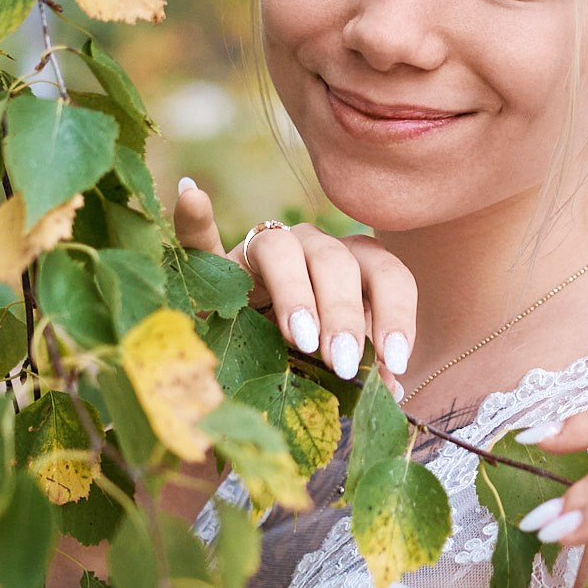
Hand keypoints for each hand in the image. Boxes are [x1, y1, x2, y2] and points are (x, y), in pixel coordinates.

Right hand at [173, 178, 416, 383]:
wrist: (251, 352)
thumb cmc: (307, 356)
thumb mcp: (338, 363)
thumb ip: (363, 370)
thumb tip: (393, 391)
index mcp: (355, 269)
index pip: (386, 276)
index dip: (396, 315)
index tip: (393, 361)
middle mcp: (314, 249)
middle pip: (338, 263)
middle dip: (344, 315)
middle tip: (341, 363)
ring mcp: (264, 249)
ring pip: (284, 249)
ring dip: (295, 293)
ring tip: (298, 337)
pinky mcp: (215, 263)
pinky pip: (201, 238)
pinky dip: (195, 220)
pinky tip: (191, 197)